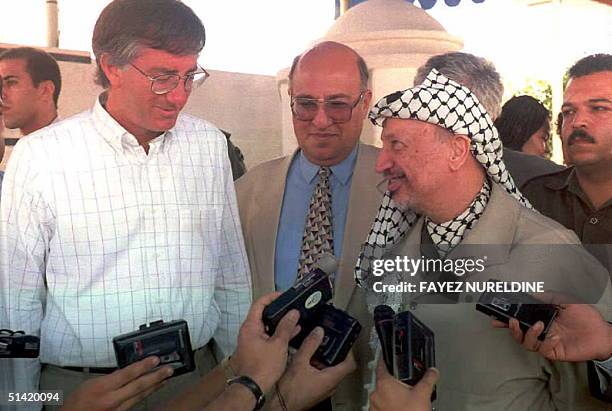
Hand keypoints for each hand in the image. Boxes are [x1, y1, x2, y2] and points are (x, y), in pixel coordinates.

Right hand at [60, 356, 172, 410]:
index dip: (143, 366)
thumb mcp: (90, 384)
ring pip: (140, 396)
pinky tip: (152, 390)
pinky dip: (145, 395)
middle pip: (138, 386)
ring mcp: (117, 409)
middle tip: (168, 369)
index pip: (127, 374)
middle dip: (156, 376)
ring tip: (166, 378)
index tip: (155, 359)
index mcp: (102, 388)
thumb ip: (110, 378)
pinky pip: (135, 403)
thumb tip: (127, 372)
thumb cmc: (76, 404)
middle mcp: (111, 400)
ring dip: (154, 386)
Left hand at [230, 292, 300, 392]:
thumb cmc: (263, 366)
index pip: (259, 304)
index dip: (272, 297)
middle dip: (279, 310)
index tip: (284, 295)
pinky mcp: (257, 349)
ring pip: (267, 326)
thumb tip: (293, 312)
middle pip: (263, 314)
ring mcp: (252, 340)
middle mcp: (249, 331)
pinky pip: (268, 336)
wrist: (253, 387)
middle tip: (292, 306)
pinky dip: (278, 333)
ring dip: (281, 323)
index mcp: (250, 326)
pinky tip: (292, 332)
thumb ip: (286, 326)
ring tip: (296, 319)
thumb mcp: (278, 344)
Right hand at [276, 326, 356, 410]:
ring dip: (324, 360)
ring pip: (330, 372)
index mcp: (332, 378)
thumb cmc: (290, 390)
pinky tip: (306, 361)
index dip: (349, 351)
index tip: (345, 341)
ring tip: (315, 349)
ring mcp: (324, 390)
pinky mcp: (316, 392)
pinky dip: (318, 367)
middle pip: (340, 367)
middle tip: (327, 341)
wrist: (280, 406)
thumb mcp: (300, 362)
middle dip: (334, 353)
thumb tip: (319, 332)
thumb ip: (310, 345)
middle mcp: (331, 386)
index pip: (350, 364)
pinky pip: (322, 377)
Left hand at [370, 359, 437, 410]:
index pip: (382, 365)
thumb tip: (432, 371)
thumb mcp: (423, 394)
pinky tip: (400, 408)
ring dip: (391, 395)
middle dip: (394, 382)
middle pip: (384, 381)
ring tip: (405, 399)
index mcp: (384, 384)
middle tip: (406, 385)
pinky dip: (389, 405)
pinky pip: (381, 406)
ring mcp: (374, 406)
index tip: (389, 358)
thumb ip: (428, 379)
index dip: (386, 360)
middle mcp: (375, 394)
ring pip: (382, 395)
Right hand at [493, 300, 611, 361]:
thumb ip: (549, 296)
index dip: (507, 316)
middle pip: (518, 332)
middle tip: (507, 321)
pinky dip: (542, 341)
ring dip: (527, 333)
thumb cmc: (586, 316)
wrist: (602, 333)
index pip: (521, 317)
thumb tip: (532, 293)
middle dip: (509, 327)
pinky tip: (549, 335)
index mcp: (542, 317)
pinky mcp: (552, 351)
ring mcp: (546, 341)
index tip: (496, 313)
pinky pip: (540, 349)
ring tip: (537, 325)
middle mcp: (541, 330)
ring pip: (526, 342)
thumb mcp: (566, 300)